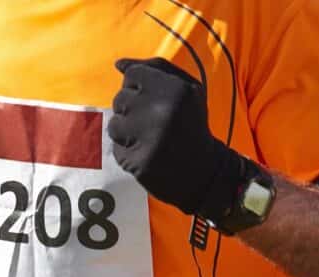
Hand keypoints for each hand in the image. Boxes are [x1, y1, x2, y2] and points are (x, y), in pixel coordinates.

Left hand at [108, 58, 246, 221]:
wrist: (204, 170)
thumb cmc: (191, 123)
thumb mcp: (187, 88)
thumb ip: (155, 69)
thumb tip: (119, 63)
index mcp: (176, 89)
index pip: (132, 74)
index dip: (138, 87)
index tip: (153, 100)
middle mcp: (162, 112)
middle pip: (120, 98)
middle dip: (131, 110)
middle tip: (154, 123)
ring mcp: (150, 139)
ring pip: (114, 124)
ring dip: (126, 132)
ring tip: (149, 138)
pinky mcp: (139, 163)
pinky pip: (117, 149)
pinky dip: (128, 152)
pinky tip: (147, 154)